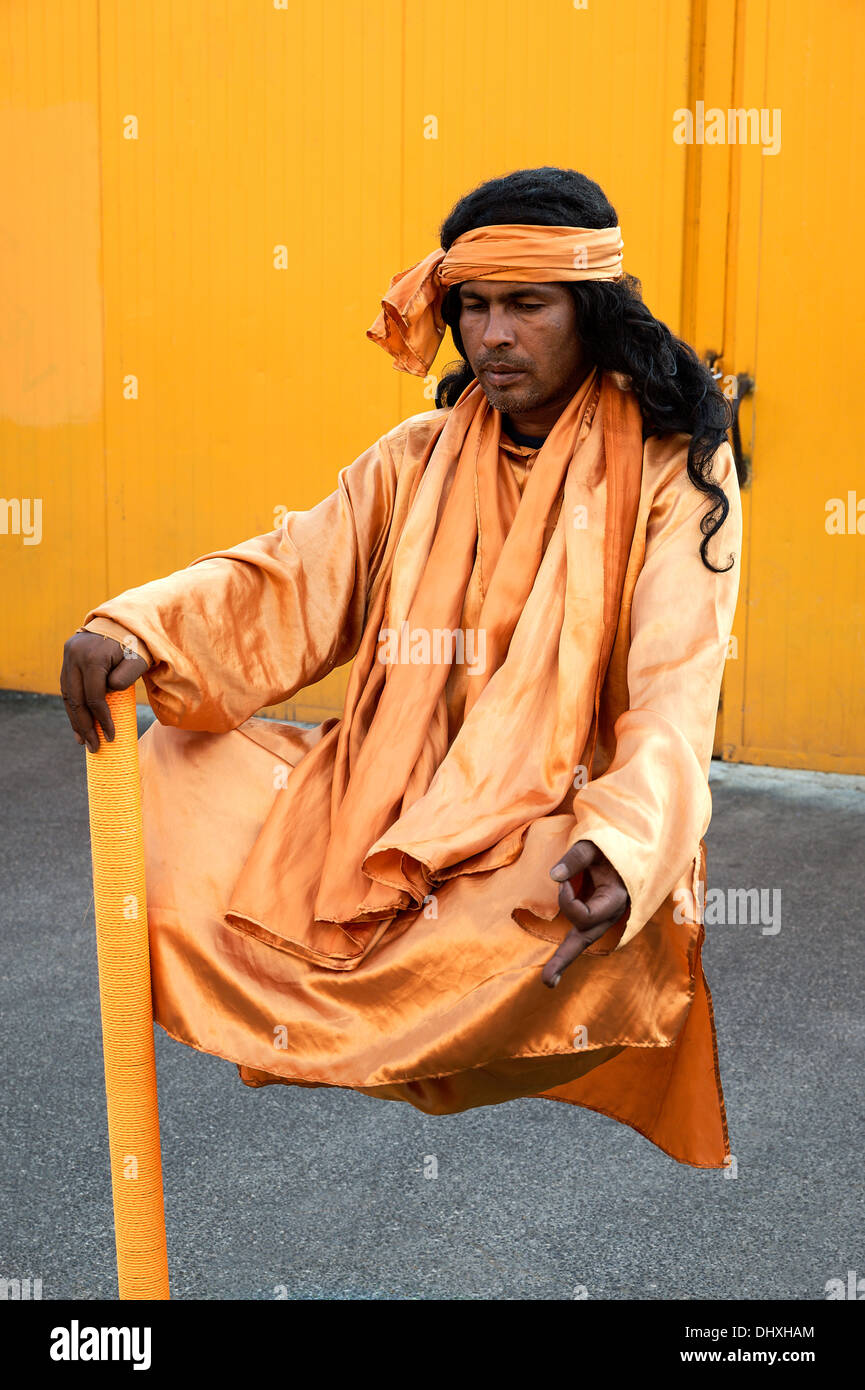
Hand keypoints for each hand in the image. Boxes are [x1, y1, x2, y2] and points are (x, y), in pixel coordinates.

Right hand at [60, 632, 149, 752]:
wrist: (123, 623)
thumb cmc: (135, 645)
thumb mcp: (138, 660)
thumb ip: (126, 678)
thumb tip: (106, 696)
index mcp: (93, 657)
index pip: (95, 697)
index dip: (102, 719)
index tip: (110, 737)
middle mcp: (75, 656)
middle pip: (76, 699)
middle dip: (85, 726)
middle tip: (94, 747)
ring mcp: (68, 657)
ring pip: (68, 695)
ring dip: (75, 720)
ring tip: (83, 740)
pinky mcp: (66, 660)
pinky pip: (67, 688)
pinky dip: (72, 707)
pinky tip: (77, 723)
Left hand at [541, 839, 629, 987]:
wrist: (627, 848)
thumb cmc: (611, 845)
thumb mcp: (595, 845)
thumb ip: (576, 858)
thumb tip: (553, 876)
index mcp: (615, 898)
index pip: (585, 915)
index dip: (568, 899)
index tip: (563, 878)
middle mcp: (609, 913)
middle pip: (585, 940)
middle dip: (564, 959)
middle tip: (546, 981)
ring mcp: (601, 917)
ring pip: (581, 941)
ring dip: (564, 959)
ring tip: (548, 981)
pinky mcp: (592, 915)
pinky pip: (579, 935)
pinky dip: (567, 950)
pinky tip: (554, 969)